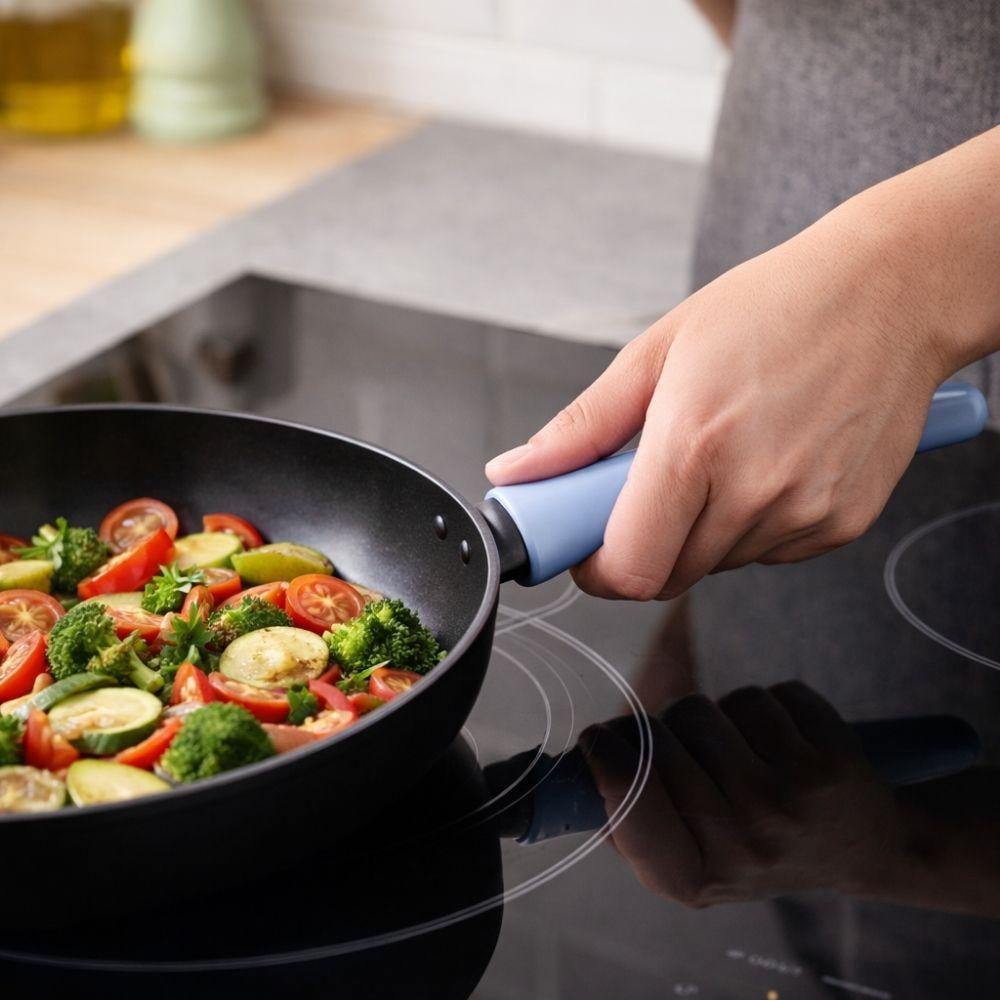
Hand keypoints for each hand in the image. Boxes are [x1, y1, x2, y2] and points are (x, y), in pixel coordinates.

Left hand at [487, 201, 949, 598]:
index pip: (630, 568)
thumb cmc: (773, 307)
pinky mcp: (844, 522)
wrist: (892, 291)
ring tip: (720, 457)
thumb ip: (582, 427)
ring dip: (699, 532)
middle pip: (670, 575)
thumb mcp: (658, 350)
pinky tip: (767, 464)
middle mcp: (754, 490)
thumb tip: (516, 471)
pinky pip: (771, 553)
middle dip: (644, 543)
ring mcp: (806, 512)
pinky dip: (752, 525)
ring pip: (719, 565)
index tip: (588, 549)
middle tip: (653, 484)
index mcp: (693, 445)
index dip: (597, 570)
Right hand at [581, 683, 902, 905]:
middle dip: (660, 726)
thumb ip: (633, 824)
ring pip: (707, 708)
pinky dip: (765, 706)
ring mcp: (788, 802)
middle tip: (680, 742)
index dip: (605, 757)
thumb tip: (578, 768)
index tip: (598, 737)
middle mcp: (742, 845)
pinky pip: (762, 695)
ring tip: (736, 748)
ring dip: (713, 716)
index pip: (628, 803)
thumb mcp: (689, 860)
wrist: (860, 846)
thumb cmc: (753, 845)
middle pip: (661, 736)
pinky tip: (782, 740)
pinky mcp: (827, 761)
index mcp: (693, 877)